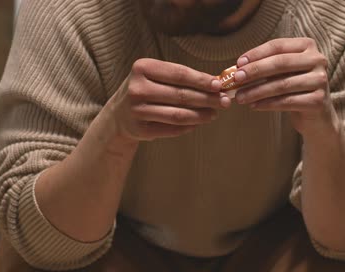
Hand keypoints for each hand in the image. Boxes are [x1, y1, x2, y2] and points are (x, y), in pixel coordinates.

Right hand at [107, 58, 230, 141]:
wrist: (118, 115)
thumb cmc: (145, 90)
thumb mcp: (155, 76)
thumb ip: (180, 78)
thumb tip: (215, 84)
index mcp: (142, 68)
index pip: (179, 74)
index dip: (202, 80)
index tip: (219, 85)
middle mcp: (137, 88)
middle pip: (181, 95)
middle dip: (207, 99)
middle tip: (225, 101)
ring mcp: (137, 110)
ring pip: (178, 114)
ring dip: (201, 115)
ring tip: (215, 113)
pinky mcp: (141, 129)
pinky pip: (172, 128)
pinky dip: (189, 126)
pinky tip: (199, 122)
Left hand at [233, 38, 333, 134]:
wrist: (316, 116)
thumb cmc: (295, 89)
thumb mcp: (282, 73)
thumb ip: (265, 67)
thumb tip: (236, 69)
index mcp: (308, 46)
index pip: (278, 46)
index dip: (256, 54)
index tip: (238, 64)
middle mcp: (318, 60)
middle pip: (280, 63)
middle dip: (255, 71)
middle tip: (236, 79)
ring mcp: (320, 80)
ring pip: (282, 84)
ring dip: (257, 91)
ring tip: (240, 97)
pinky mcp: (318, 100)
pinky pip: (287, 101)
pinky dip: (267, 104)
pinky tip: (254, 106)